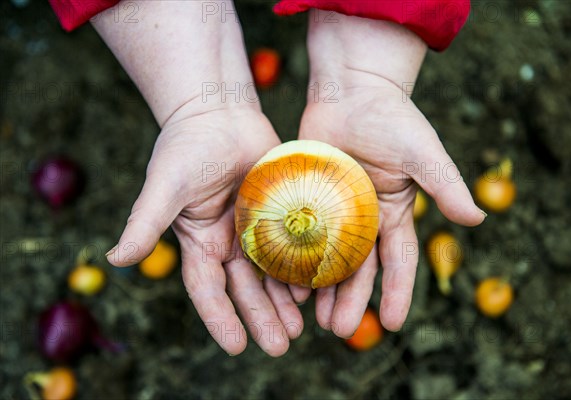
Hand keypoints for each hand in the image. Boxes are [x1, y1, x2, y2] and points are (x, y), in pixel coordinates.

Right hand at [93, 1, 303, 355]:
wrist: (219, 111)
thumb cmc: (188, 144)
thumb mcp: (166, 184)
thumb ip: (145, 220)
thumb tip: (115, 259)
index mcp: (200, 242)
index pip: (208, 290)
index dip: (220, 318)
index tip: (236, 347)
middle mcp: (227, 242)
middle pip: (245, 289)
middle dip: (261, 318)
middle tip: (281, 346)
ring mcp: (255, 229)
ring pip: (271, 274)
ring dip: (284, 302)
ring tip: (301, 329)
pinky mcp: (279, 212)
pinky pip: (293, 245)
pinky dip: (302, 267)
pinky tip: (317, 287)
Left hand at [292, 12, 485, 337]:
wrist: (352, 89)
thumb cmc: (392, 118)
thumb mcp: (423, 153)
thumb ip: (446, 186)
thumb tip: (478, 220)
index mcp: (394, 213)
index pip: (399, 261)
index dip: (397, 293)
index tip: (390, 324)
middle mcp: (364, 218)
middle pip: (359, 269)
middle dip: (351, 300)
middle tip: (338, 331)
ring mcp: (334, 210)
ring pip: (327, 258)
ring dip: (322, 289)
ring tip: (311, 319)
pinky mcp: (307, 197)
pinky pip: (300, 234)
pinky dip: (295, 258)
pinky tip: (285, 281)